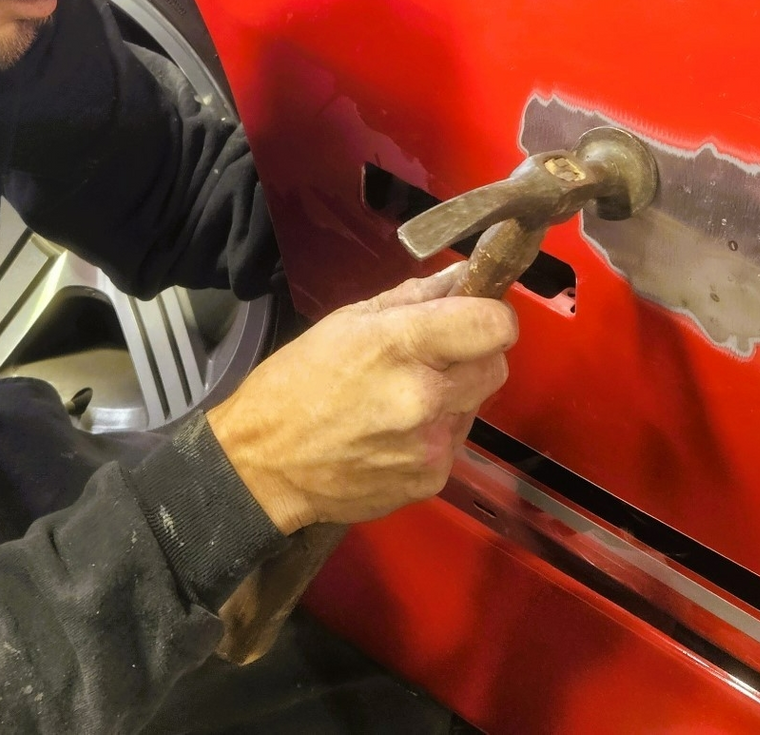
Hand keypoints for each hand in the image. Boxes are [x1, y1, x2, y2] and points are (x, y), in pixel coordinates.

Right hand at [207, 263, 517, 533]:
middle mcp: (425, 397)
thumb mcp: (347, 321)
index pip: (493, 324)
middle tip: (432, 356)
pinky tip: (395, 432)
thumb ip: (414, 298)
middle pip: (495, 365)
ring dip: (454, 395)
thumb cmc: (295, 386)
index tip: (475, 314)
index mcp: (400, 345)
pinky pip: (456, 441)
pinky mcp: (432, 479)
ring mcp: (431, 443)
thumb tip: (462, 279)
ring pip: (476, 404)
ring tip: (402, 398)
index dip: (490, 315)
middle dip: (473, 355)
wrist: (264, 466)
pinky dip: (436, 432)